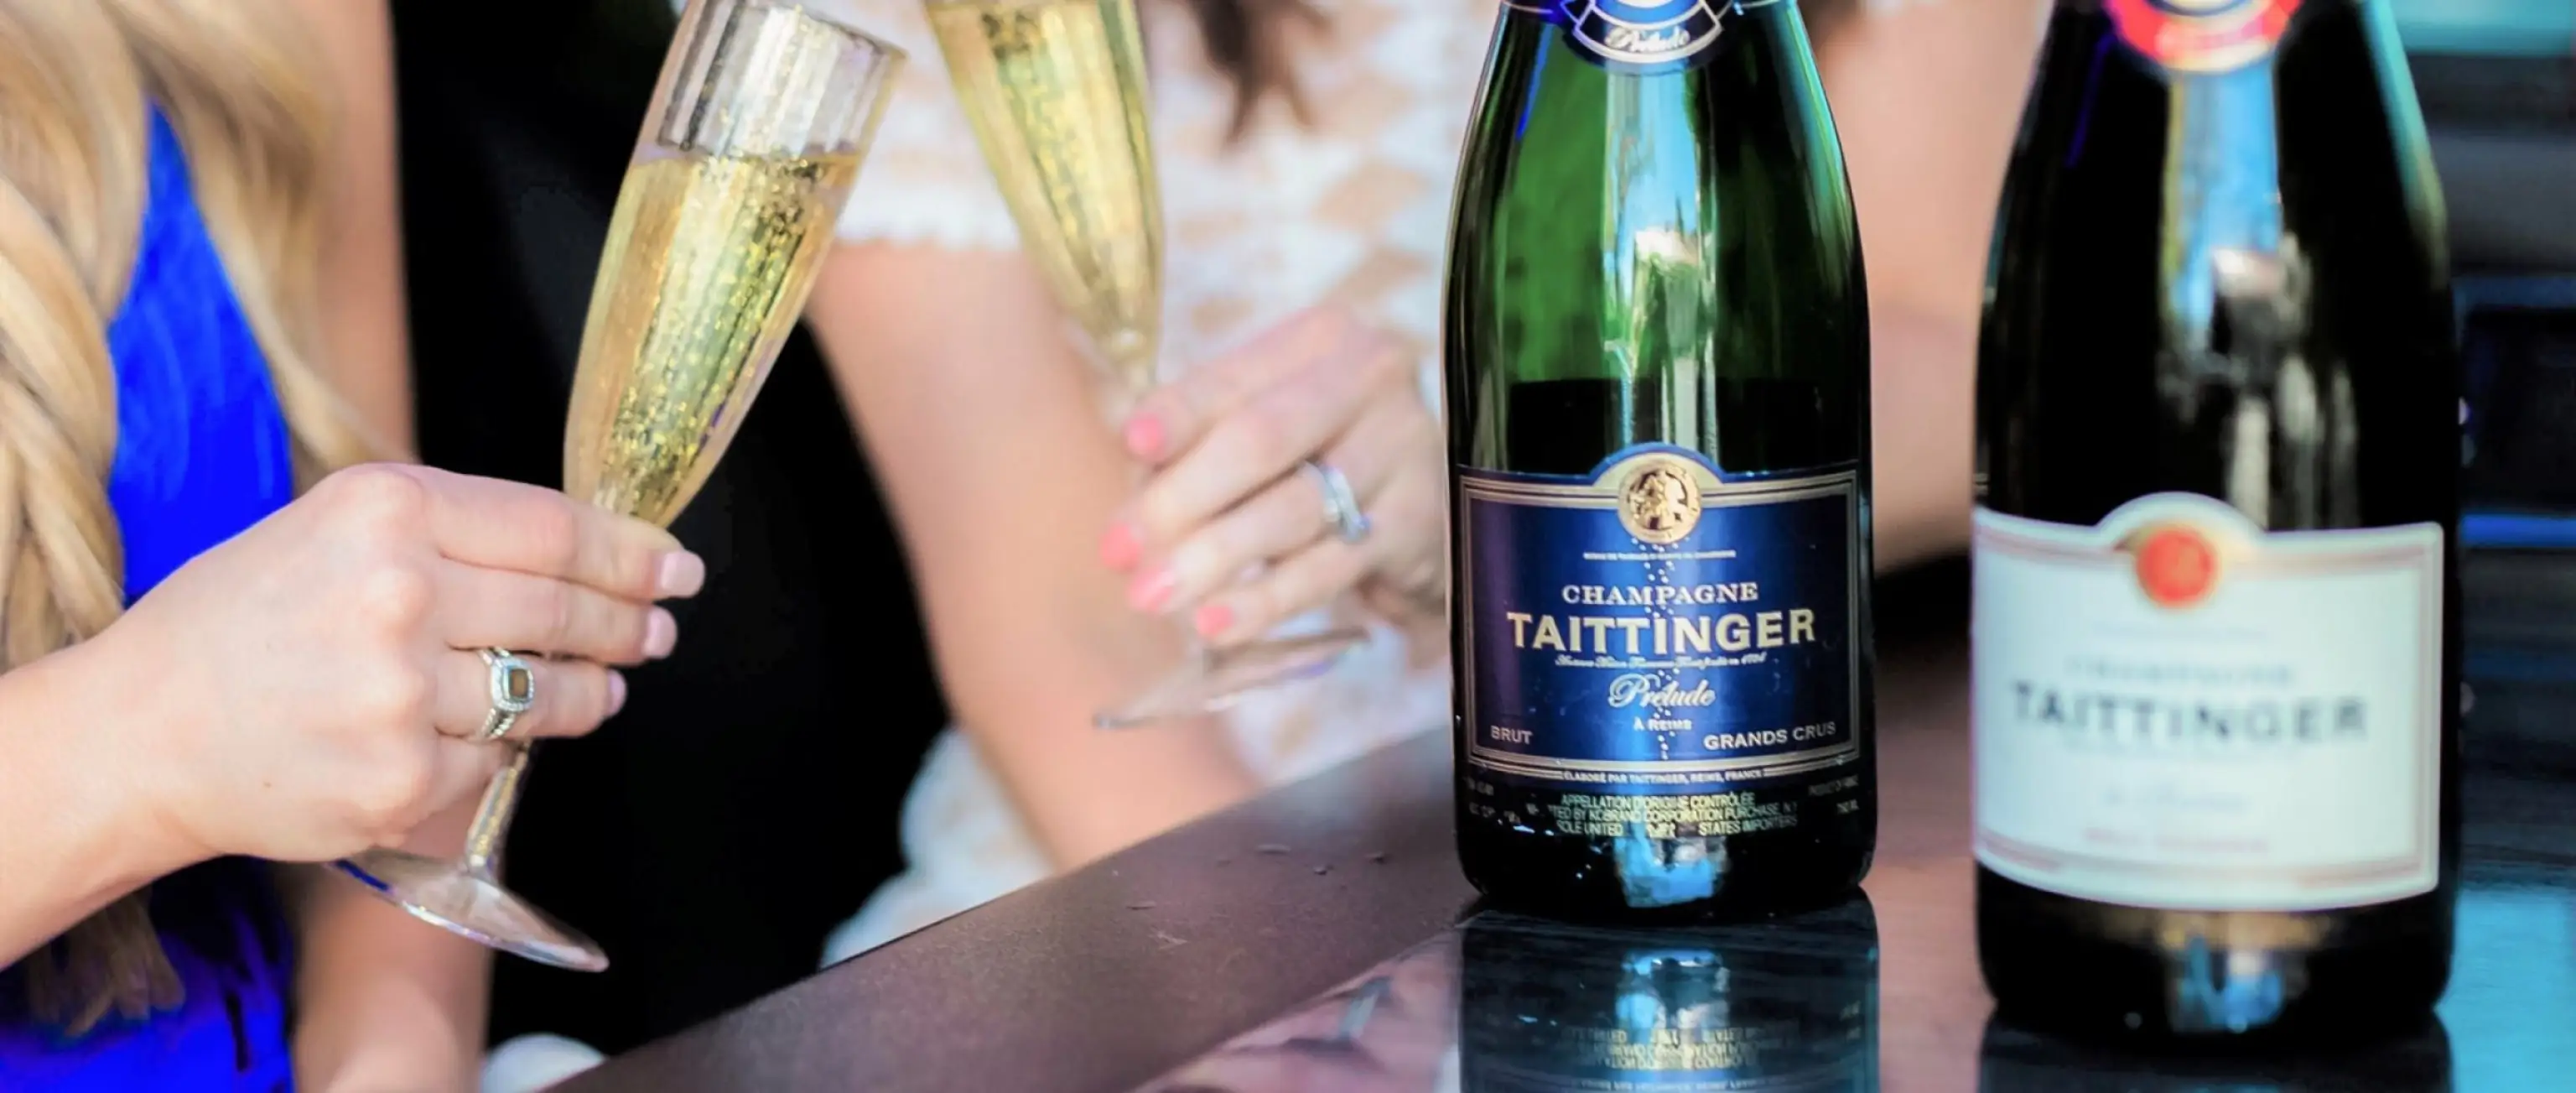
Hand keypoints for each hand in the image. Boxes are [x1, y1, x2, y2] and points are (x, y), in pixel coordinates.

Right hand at [91, 464, 701, 864]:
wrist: (141, 733)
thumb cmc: (242, 623)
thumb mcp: (333, 532)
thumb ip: (452, 533)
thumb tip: (591, 551)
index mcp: (385, 511)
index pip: (553, 529)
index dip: (631, 553)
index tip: (675, 567)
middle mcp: (399, 593)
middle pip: (564, 611)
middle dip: (627, 624)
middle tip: (658, 630)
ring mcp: (403, 693)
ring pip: (547, 695)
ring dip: (590, 693)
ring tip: (604, 688)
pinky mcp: (403, 779)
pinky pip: (494, 762)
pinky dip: (496, 751)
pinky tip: (473, 738)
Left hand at [1101, 306, 1444, 645]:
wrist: (1423, 502)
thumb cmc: (1317, 449)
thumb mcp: (1265, 414)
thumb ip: (1199, 431)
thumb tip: (1130, 466)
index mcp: (1319, 339)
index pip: (1233, 377)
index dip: (1179, 414)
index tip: (1130, 447)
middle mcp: (1370, 380)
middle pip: (1262, 440)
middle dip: (1182, 499)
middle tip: (1119, 551)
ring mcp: (1402, 452)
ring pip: (1292, 510)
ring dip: (1213, 558)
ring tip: (1151, 596)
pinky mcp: (1417, 525)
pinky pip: (1328, 568)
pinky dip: (1266, 600)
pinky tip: (1216, 623)